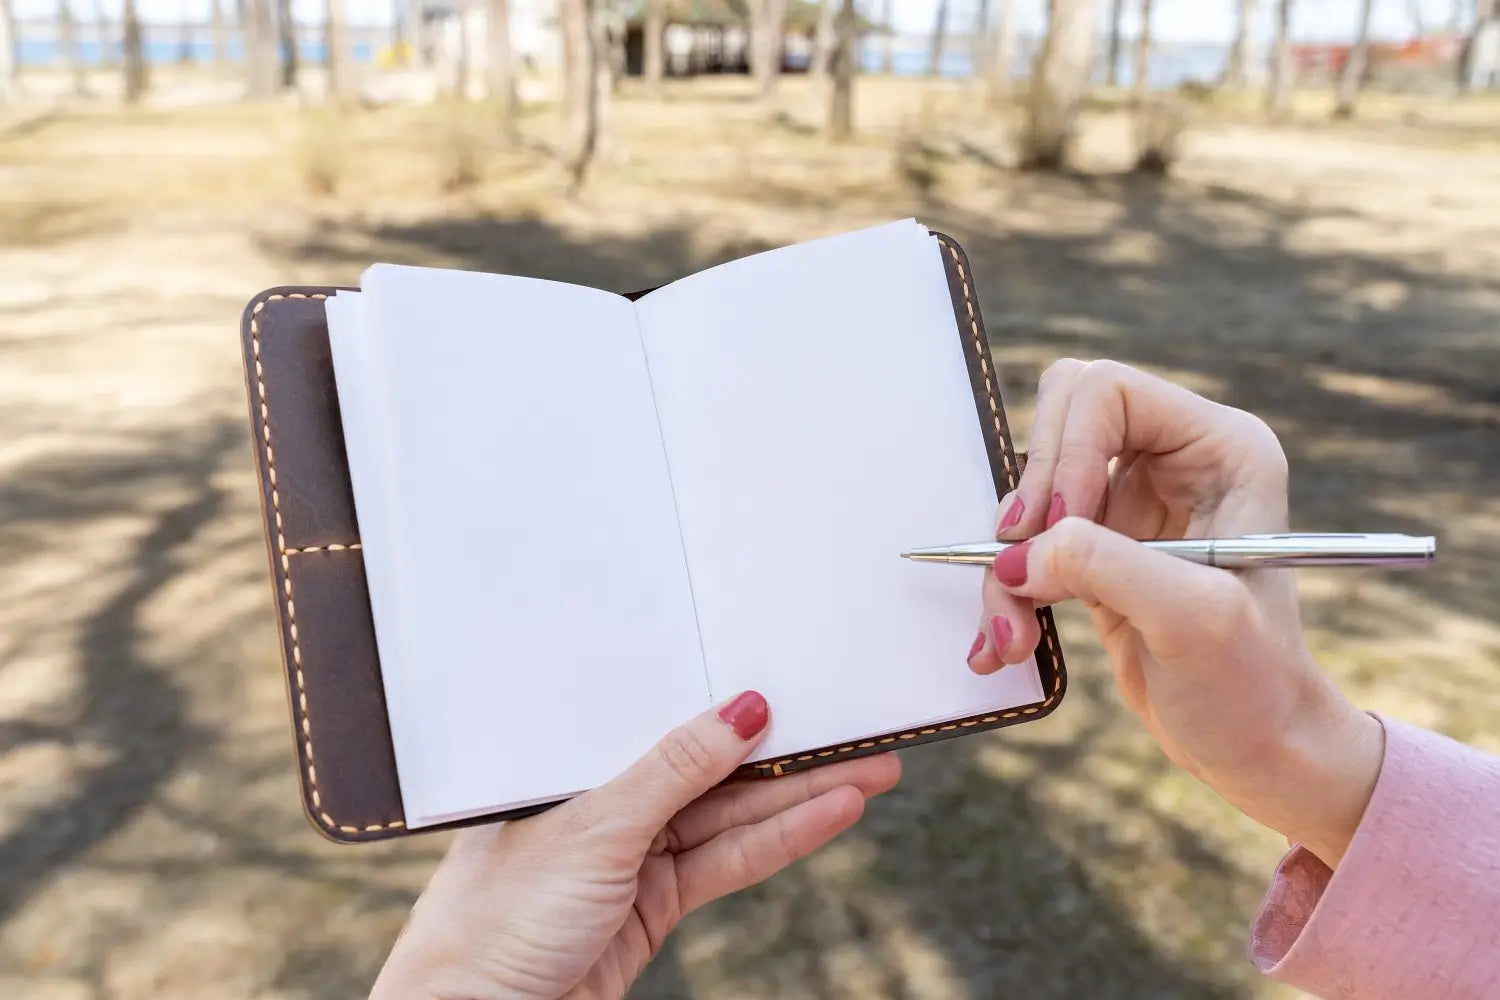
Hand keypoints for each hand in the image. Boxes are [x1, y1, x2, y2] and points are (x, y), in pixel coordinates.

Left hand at [370, 692, 899, 999]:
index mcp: (571, 764)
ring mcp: (630, 858)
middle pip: (712, 773)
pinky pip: (725, 864)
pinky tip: (827, 815)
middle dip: (789, 757)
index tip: (798, 690)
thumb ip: (674, 769)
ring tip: (869, 774)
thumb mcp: (594, 828)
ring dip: (798, 800)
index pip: (667, 723)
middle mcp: (603, 804)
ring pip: (729, 819)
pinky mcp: (650, 908)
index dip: (736, 708)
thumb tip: (742, 708)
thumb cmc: (495, 922)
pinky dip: (777, 842)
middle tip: (860, 736)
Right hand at [968, 360, 1382, 867]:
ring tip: (1013, 634)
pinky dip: (1006, 592)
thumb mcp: (1192, 618)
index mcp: (1220, 447)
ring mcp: (1131, 505)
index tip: (1058, 528)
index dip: (1070, 451)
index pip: (1109, 393)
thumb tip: (1016, 556)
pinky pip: (1025, 546)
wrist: (1259, 751)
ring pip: (1031, 492)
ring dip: (1010, 563)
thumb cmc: (1255, 685)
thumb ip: (1104, 565)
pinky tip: (1005, 644)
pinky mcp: (1097, 551)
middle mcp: (1173, 462)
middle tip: (1022, 564)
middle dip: (1030, 498)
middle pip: (1058, 422)